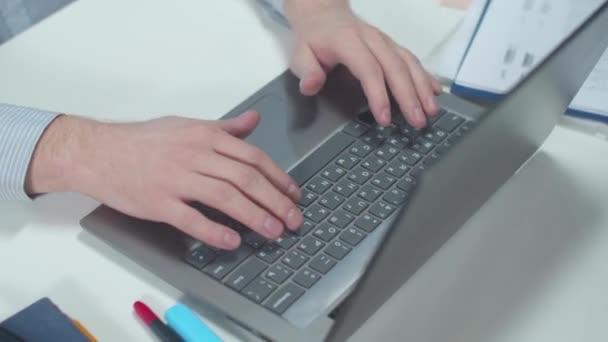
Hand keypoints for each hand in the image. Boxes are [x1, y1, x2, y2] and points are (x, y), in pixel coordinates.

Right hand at [26, 111, 302, 249]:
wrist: (99, 152)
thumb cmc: (144, 140)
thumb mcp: (188, 125)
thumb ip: (224, 127)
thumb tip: (254, 121)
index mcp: (205, 136)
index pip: (253, 157)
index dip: (278, 178)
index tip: (294, 195)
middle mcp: (195, 155)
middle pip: (245, 178)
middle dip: (275, 200)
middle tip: (294, 219)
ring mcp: (176, 179)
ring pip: (225, 197)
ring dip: (255, 216)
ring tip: (274, 232)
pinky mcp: (158, 202)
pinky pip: (191, 219)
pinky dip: (215, 231)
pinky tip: (233, 241)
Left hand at [284, 0, 441, 127]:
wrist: (322, 12)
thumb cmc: (313, 38)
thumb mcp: (299, 53)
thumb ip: (306, 71)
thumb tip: (311, 87)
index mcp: (349, 42)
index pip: (369, 70)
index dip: (379, 96)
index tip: (385, 119)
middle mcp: (372, 40)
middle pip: (396, 68)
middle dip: (409, 97)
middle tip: (418, 121)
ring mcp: (385, 41)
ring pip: (408, 63)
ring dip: (422, 88)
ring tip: (432, 111)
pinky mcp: (391, 45)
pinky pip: (412, 59)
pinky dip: (425, 76)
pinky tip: (436, 91)